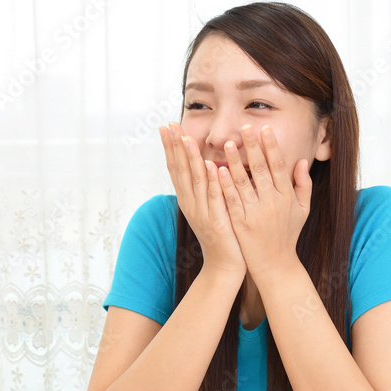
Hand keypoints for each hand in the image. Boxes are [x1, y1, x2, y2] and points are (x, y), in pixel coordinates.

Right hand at [160, 122, 245, 276]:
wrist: (224, 266)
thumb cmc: (222, 235)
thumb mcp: (209, 208)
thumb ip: (206, 187)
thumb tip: (205, 164)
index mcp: (188, 199)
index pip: (176, 168)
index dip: (170, 147)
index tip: (166, 126)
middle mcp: (190, 204)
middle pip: (180, 170)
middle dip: (175, 146)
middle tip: (170, 124)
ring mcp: (202, 213)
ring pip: (195, 181)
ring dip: (190, 159)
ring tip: (186, 138)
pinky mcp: (217, 221)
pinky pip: (214, 198)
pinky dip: (213, 182)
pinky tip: (212, 167)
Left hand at [216, 124, 310, 275]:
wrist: (275, 265)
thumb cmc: (287, 235)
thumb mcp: (302, 210)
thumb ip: (303, 184)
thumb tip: (302, 161)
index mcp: (286, 197)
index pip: (279, 166)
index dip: (272, 147)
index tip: (265, 129)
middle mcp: (272, 203)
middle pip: (261, 170)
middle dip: (253, 147)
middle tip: (244, 127)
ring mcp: (256, 213)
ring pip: (244, 183)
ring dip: (235, 162)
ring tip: (227, 144)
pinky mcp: (241, 224)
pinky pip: (232, 201)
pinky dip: (224, 185)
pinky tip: (217, 170)